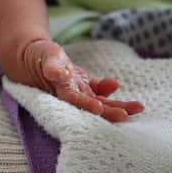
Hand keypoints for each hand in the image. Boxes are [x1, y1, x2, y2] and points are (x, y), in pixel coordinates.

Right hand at [19, 39, 143, 122]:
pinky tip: (115, 84)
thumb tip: (56, 73)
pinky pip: (98, 91)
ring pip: (100, 102)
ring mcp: (78, 91)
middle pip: (93, 107)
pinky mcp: (82, 85)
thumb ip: (52, 65)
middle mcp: (71, 95)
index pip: (76, 101)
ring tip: (138, 107)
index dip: (88, 105)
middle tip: (127, 116)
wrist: (33, 57)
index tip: (100, 108)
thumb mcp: (45, 57)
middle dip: (111, 112)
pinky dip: (107, 89)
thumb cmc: (38, 56)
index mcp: (60, 91)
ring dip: (118, 105)